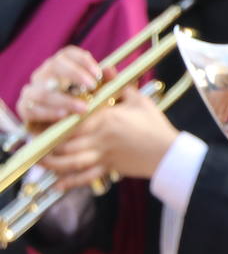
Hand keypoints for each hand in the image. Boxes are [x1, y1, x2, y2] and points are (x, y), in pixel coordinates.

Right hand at [17, 47, 105, 129]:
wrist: (73, 132)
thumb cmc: (90, 108)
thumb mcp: (103, 96)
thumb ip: (107, 83)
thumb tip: (110, 70)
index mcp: (63, 66)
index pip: (68, 54)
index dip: (83, 61)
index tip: (99, 75)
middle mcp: (45, 74)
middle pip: (55, 65)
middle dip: (74, 74)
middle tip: (92, 87)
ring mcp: (33, 90)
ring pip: (43, 89)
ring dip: (64, 99)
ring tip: (83, 108)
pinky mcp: (26, 109)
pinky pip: (31, 108)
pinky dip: (48, 112)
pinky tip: (63, 116)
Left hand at [43, 85, 176, 187]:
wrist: (169, 153)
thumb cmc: (155, 125)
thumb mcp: (138, 100)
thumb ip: (119, 86)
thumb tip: (107, 70)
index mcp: (103, 119)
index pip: (70, 120)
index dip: (52, 121)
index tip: (40, 120)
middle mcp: (98, 138)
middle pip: (63, 141)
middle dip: (45, 142)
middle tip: (33, 141)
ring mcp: (102, 155)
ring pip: (69, 161)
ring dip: (52, 162)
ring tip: (40, 160)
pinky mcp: (108, 168)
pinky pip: (86, 176)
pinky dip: (70, 181)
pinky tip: (58, 184)